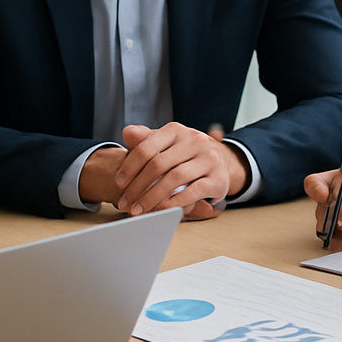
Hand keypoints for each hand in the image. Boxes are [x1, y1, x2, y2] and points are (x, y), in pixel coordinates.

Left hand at [114, 122, 244, 217]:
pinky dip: (174, 202)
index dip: (129, 167)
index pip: (146, 147)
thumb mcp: (165, 144)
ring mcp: (209, 159)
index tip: (119, 184)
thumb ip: (145, 140)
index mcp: (176, 131)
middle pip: (158, 164)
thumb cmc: (185, 154)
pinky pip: (193, 192)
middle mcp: (195, 141)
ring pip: (175, 178)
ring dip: (152, 197)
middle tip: (125, 203)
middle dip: (137, 187)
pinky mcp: (219, 179)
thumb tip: (127, 132)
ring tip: (139, 210)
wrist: (222, 161)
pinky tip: (161, 210)